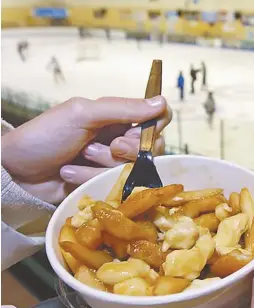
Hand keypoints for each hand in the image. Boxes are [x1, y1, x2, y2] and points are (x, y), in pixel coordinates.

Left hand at [1, 96, 169, 203]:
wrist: (16, 171)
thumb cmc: (45, 135)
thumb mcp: (83, 114)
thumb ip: (124, 108)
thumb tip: (162, 102)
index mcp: (119, 117)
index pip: (158, 118)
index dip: (154, 126)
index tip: (136, 131)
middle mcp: (123, 139)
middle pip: (153, 147)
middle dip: (127, 149)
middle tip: (104, 145)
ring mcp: (115, 164)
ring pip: (135, 168)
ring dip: (103, 164)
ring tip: (79, 157)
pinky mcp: (106, 185)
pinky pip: (116, 185)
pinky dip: (91, 178)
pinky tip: (71, 173)